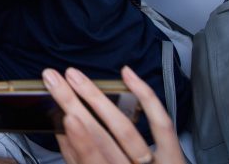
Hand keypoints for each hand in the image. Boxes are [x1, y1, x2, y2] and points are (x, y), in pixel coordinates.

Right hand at [43, 66, 183, 163]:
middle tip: (55, 81)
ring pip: (126, 129)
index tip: (66, 118)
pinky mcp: (173, 157)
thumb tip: (61, 128)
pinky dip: (145, 97)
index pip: (93, 163)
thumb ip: (78, 159)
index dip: (81, 143)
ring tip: (76, 77)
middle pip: (105, 141)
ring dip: (97, 98)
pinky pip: (161, 125)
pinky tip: (127, 75)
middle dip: (76, 107)